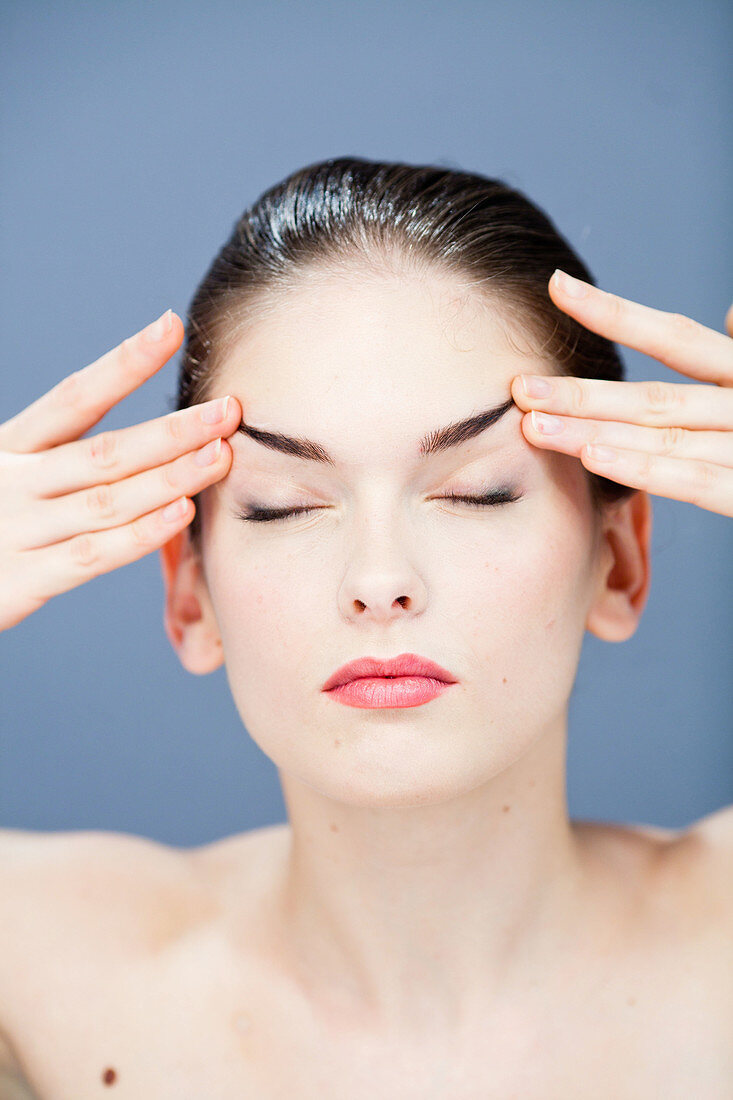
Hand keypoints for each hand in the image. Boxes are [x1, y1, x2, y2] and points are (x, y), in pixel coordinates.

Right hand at [0, 311, 241, 631]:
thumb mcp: (6, 480)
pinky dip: (138, 535)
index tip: (171, 327)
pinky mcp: (19, 581)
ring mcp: (17, 529)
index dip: (124, 363)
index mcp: (11, 447)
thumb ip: (59, 462)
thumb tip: (137, 442)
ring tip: (220, 457)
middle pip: (106, 451)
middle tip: (228, 410)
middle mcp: (13, 481)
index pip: (76, 397)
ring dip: (170, 479)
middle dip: (173, 431)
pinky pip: (90, 556)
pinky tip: (180, 514)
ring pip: (108, 500)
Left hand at [510, 270, 732, 518]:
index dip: (616, 314)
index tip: (557, 289)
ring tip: (533, 427)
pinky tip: (596, 458)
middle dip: (583, 393)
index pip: (677, 337)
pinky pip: (702, 481)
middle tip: (517, 387)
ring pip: (667, 436)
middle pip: (655, 395)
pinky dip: (649, 469)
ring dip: (595, 433)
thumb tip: (727, 316)